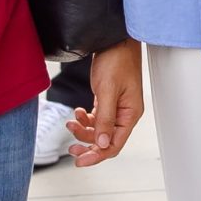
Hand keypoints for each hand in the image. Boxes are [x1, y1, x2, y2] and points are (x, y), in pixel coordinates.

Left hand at [67, 39, 145, 165]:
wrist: (113, 38)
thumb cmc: (117, 59)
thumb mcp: (107, 90)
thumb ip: (105, 119)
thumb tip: (103, 145)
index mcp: (130, 114)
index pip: (114, 144)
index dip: (98, 155)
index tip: (80, 161)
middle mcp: (125, 113)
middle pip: (106, 141)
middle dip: (88, 146)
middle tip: (71, 151)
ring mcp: (116, 107)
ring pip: (99, 130)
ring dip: (83, 130)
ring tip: (70, 123)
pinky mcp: (107, 100)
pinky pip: (96, 118)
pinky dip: (85, 119)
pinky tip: (77, 112)